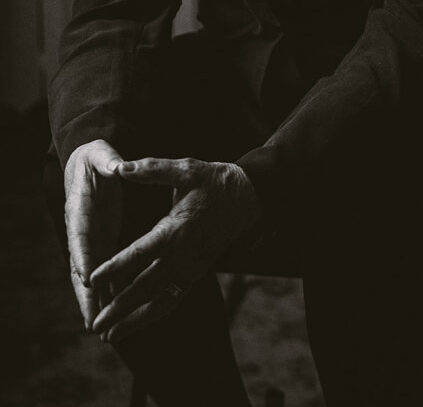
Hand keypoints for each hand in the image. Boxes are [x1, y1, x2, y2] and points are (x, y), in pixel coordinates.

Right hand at [63, 139, 123, 330]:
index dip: (83, 256)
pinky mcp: (102, 243)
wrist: (90, 162)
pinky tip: (117, 312)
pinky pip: (104, 271)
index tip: (88, 276)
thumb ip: (109, 161)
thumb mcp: (102, 155)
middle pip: (81, 267)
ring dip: (96, 302)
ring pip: (91, 277)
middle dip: (87, 295)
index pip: (80, 235)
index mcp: (80, 208)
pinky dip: (108, 291)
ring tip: (102, 329)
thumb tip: (117, 166)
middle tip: (92, 320)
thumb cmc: (97, 157)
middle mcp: (82, 230)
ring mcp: (91, 240)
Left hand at [88, 157, 262, 343]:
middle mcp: (184, 254)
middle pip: (147, 286)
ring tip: (111, 337)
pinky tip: (136, 325)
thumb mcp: (186, 169)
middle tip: (96, 324)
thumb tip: (122, 168)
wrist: (248, 198)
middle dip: (120, 307)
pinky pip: (173, 298)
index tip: (93, 279)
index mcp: (177, 229)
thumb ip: (153, 169)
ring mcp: (192, 267)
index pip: (141, 253)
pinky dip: (154, 314)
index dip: (116, 267)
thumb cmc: (214, 180)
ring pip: (160, 300)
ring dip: (135, 320)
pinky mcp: (196, 273)